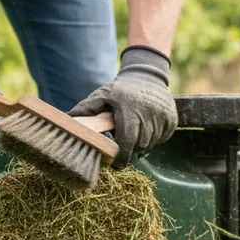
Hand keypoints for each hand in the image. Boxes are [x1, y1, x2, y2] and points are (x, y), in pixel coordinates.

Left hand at [70, 46, 177, 167]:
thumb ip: (86, 109)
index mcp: (130, 109)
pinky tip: (146, 126)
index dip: (121, 156)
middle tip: (122, 143)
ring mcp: (163, 116)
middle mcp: (149, 113)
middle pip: (139, 145)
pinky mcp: (172, 120)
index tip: (116, 164)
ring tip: (134, 130)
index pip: (127, 141)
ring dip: (141, 143)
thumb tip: (66, 121)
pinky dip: (153, 138)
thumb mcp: (102, 95)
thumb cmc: (121, 89)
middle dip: (130, 148)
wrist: (147, 75)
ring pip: (151, 144)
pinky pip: (162, 139)